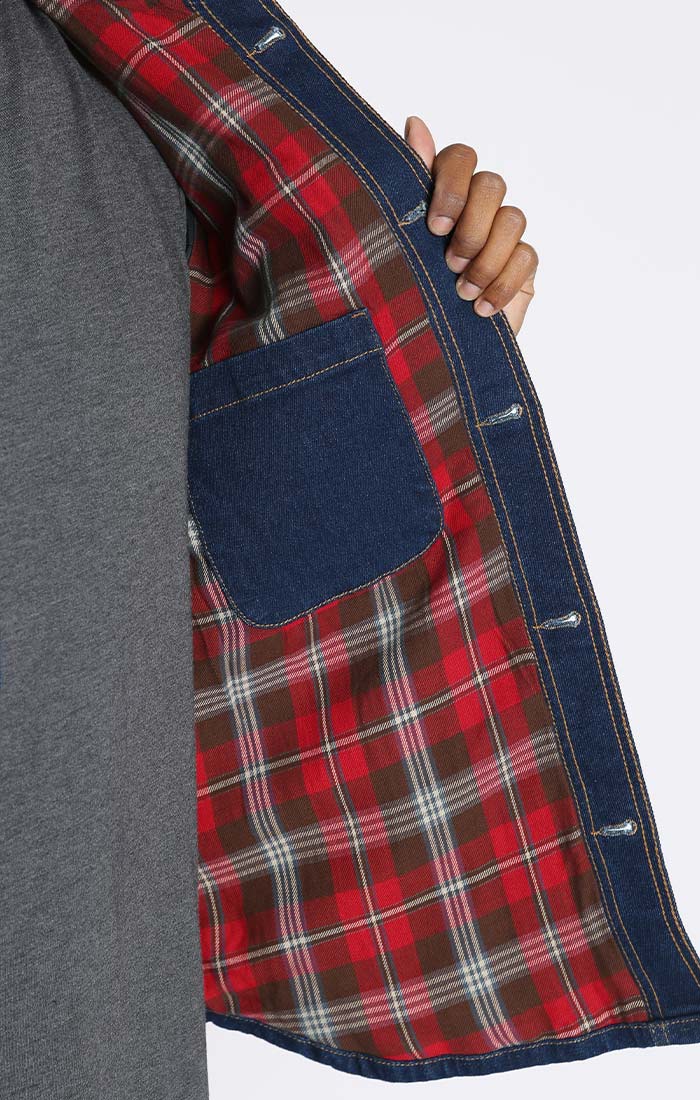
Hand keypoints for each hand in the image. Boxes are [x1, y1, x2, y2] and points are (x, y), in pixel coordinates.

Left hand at [404, 116, 536, 335]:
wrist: (428, 357)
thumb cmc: (407, 298)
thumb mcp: (396, 245)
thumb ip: (406, 186)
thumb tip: (414, 121)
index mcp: (440, 197)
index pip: (460, 157)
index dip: (452, 185)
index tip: (434, 227)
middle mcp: (474, 209)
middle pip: (492, 184)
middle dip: (471, 227)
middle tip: (449, 263)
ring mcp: (501, 236)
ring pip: (514, 218)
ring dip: (486, 259)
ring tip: (462, 292)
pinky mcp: (522, 266)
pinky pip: (528, 256)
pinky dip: (502, 284)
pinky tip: (480, 309)